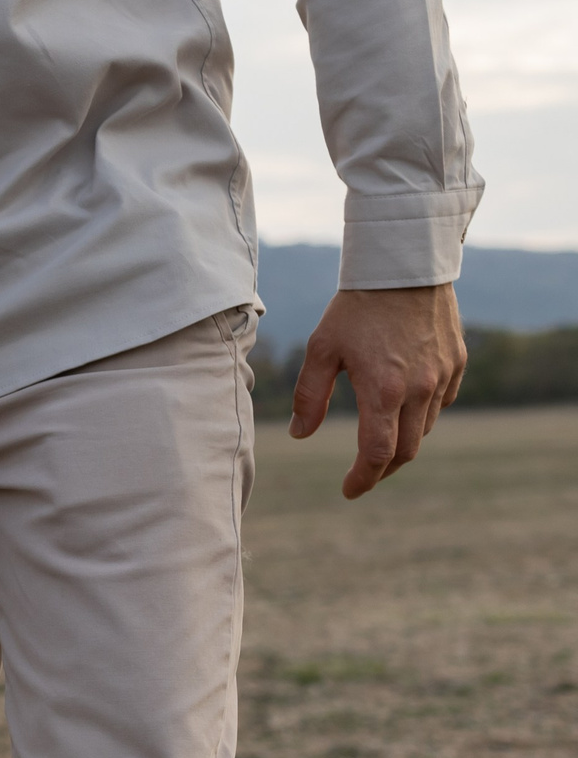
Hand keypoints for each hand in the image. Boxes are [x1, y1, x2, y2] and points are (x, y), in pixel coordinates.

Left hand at [290, 284, 467, 499]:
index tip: (348, 490)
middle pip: (406, 451)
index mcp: (383, 390)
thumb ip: (309, 395)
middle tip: (363, 476)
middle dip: (382, 471)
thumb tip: (299, 433)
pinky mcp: (457, 363)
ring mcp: (444, 377)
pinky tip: (404, 411)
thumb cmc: (355, 307)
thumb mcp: (321, 349)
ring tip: (380, 445)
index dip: (363, 478)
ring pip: (425, 428)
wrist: (404, 267)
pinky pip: (442, 403)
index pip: (377, 453)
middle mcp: (420, 390)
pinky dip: (422, 416)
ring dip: (402, 443)